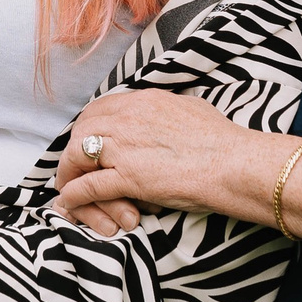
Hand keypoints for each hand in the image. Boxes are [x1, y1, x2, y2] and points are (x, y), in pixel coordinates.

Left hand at [55, 90, 271, 235]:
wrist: (233, 163)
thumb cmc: (222, 139)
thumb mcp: (191, 108)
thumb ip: (170, 107)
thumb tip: (168, 109)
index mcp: (143, 101)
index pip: (99, 109)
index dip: (87, 126)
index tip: (86, 140)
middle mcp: (128, 119)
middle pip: (82, 129)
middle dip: (73, 148)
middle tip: (73, 165)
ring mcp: (125, 148)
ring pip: (77, 154)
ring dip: (68, 171)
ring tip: (68, 184)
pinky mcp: (128, 177)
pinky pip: (88, 185)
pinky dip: (75, 194)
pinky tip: (70, 201)